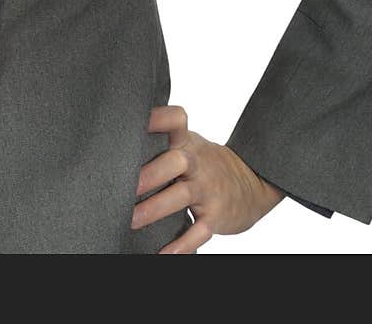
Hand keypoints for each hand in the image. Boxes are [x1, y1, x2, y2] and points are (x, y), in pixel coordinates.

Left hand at [131, 104, 285, 252]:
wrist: (252, 181)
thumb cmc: (206, 162)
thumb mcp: (189, 143)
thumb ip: (163, 140)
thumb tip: (119, 139)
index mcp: (187, 141)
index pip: (175, 120)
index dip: (158, 118)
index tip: (137, 121)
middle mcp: (197, 162)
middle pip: (177, 161)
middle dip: (151, 173)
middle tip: (125, 185)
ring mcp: (208, 189)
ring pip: (182, 196)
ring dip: (155, 208)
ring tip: (131, 220)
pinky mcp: (216, 215)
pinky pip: (199, 231)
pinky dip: (182, 244)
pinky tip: (163, 253)